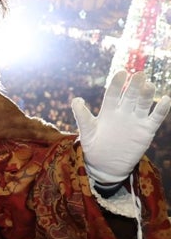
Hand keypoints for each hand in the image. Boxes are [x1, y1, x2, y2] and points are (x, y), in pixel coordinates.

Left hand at [72, 71, 169, 185]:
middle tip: (140, 74)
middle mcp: (123, 112)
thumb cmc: (94, 147)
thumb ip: (82, 116)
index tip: (122, 72)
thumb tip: (77, 99)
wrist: (106, 165)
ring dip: (147, 95)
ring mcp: (136, 120)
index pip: (113, 94)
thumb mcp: (86, 131)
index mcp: (108, 111)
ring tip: (149, 85)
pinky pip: (155, 118)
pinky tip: (166, 100)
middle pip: (130, 96)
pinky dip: (161, 109)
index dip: (118, 84)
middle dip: (135, 85)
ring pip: (144, 104)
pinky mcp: (146, 130)